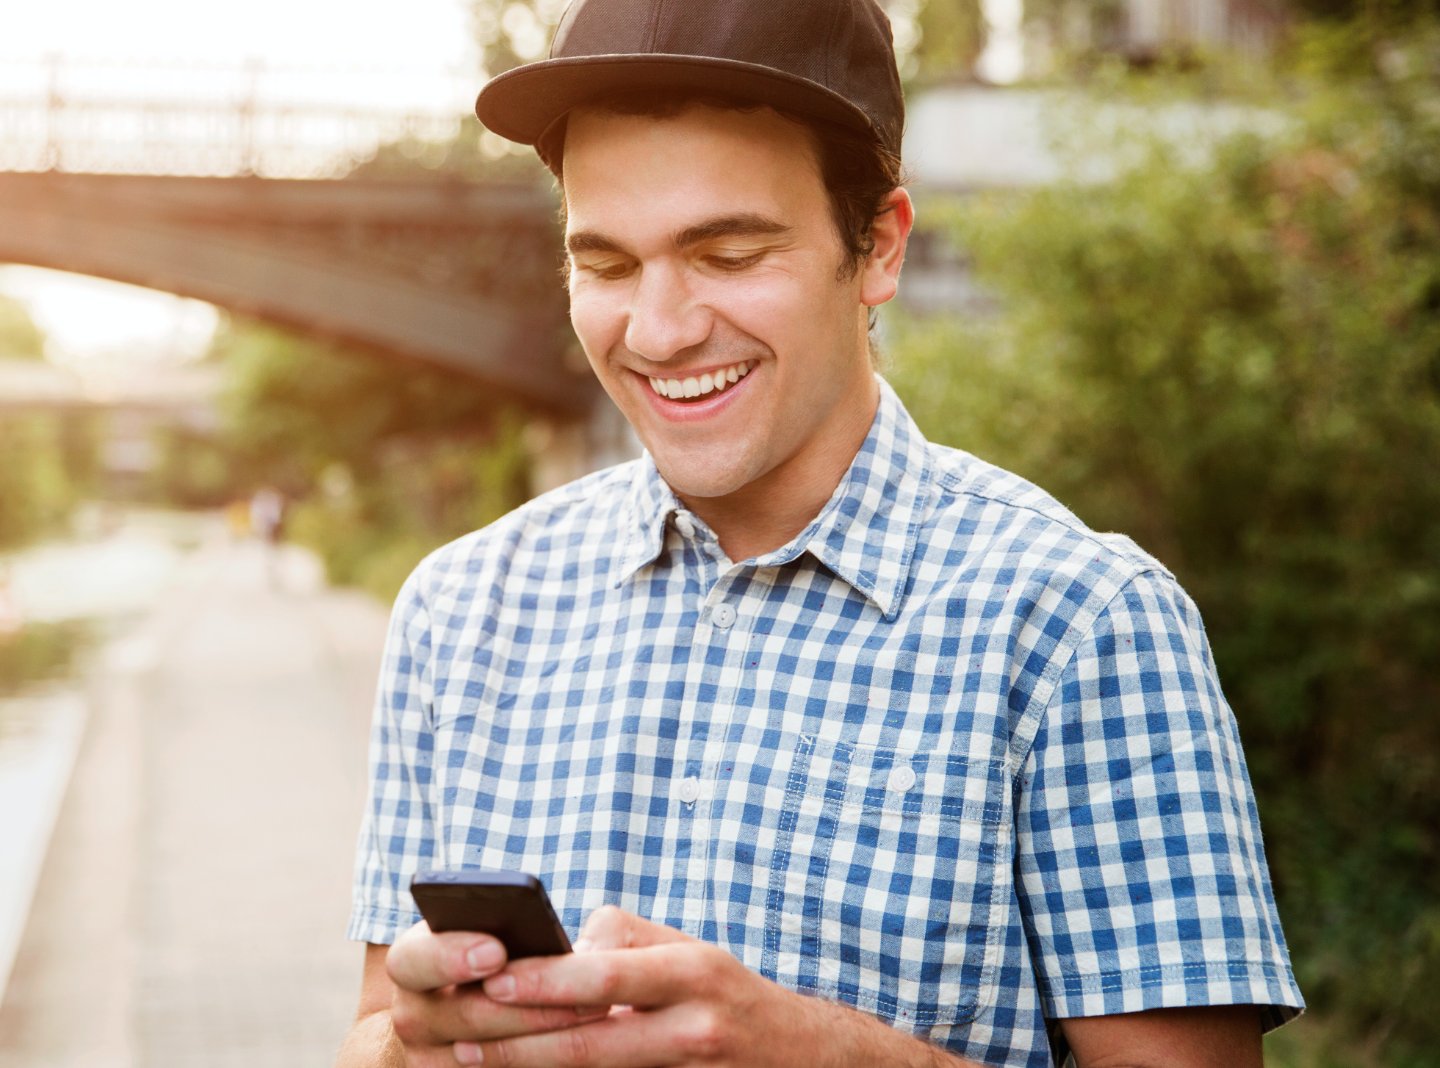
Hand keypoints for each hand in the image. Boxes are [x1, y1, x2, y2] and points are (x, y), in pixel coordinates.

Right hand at [384, 921, 608, 1066]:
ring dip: (541, 1038)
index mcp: (415, 961)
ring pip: (479, 1057)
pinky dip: (536, 1062)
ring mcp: (431, 1058)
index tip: (496, 952)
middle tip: (579, 993)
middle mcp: (414, 1013)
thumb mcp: (518, 927)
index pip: (411, 959)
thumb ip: (540, 925)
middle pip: (458, 1016)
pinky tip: (578, 1050)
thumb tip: (587, 948)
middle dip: (524, 1006)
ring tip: (594, 1014)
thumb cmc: (520, 951)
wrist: (511, 1006)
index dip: (450, 955)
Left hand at [463, 906, 929, 1067]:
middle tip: (462, 1035)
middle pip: (592, 1042)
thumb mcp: (688, 949)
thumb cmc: (727, 988)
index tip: (494, 978)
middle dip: (520, 1041)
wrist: (802, 1054)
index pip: (608, 976)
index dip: (548, 981)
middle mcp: (693, 1025)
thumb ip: (625, 943)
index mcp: (692, 971)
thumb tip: (559, 949)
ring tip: (473, 1058)